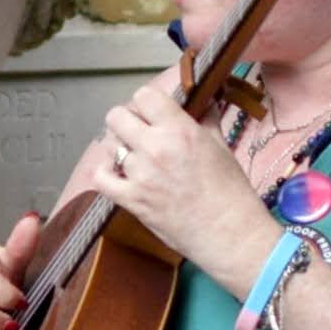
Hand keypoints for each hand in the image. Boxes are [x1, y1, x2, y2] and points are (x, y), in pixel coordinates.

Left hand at [97, 76, 281, 292]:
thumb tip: (203, 100)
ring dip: (119, 149)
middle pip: (117, 116)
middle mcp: (155, 147)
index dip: (145, 103)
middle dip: (126, 122)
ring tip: (134, 158)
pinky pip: (100, 177)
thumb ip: (206, 120)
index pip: (144, 96)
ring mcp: (139, 174)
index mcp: (180, 130)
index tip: (151, 113)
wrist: (228, 233)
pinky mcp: (130, 199)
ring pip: (109, 146)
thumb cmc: (230, 191)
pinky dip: (105, 174)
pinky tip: (119, 175)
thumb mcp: (221, 147)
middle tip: (139, 133)